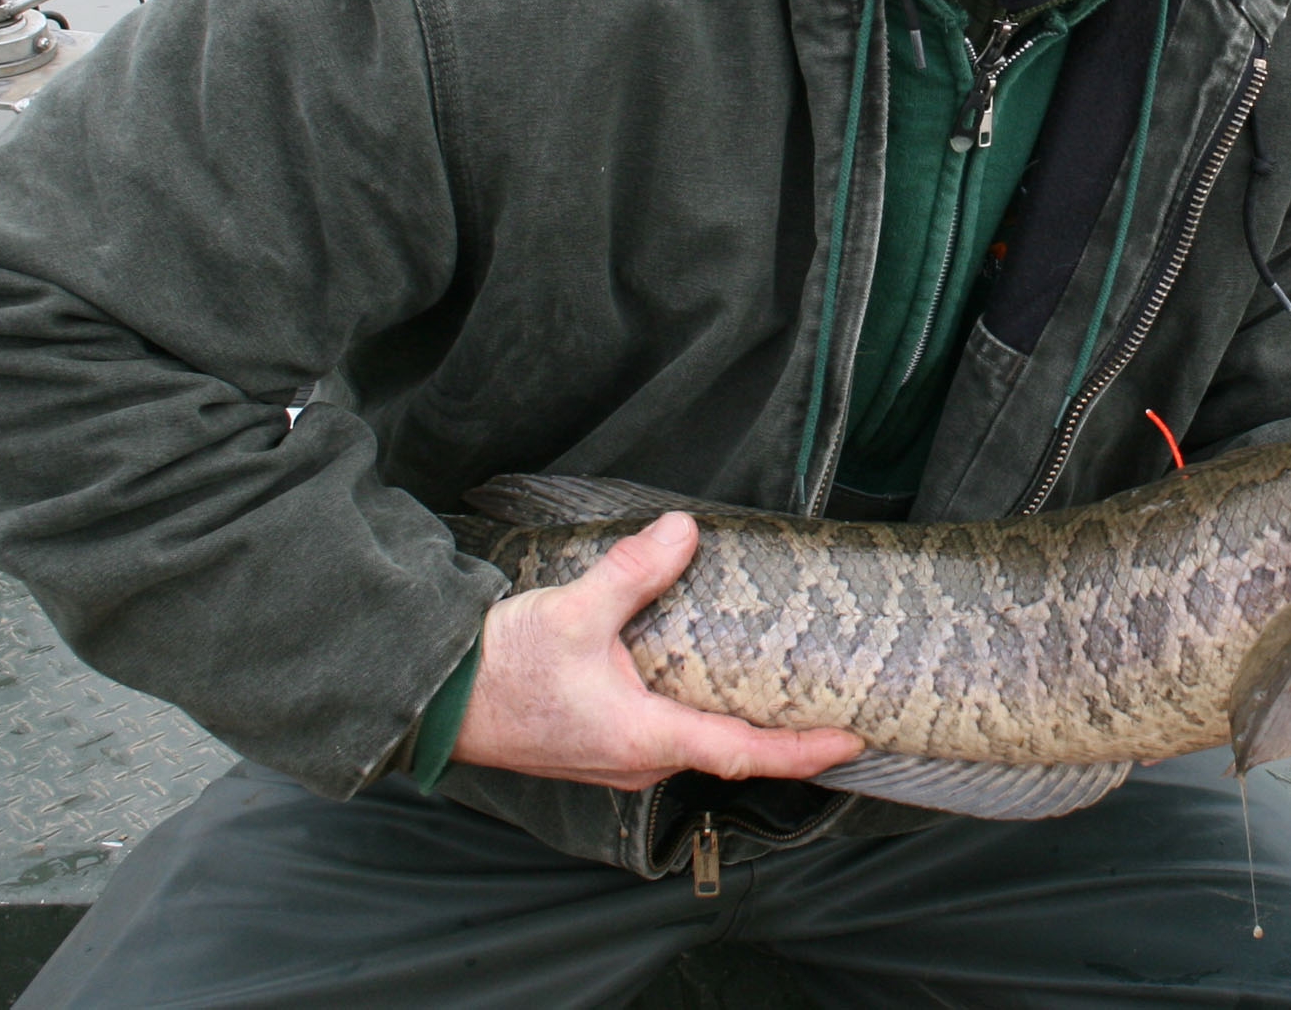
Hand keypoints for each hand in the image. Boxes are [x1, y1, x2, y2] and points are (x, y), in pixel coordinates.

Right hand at [451, 512, 863, 789]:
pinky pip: (666, 732)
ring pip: (697, 740)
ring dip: (739, 717)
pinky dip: (701, 709)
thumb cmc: (501, 671)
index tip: (854, 738)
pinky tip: (708, 673)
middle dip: (783, 730)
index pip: (745, 753)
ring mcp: (619, 757)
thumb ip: (635, 572)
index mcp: (646, 738)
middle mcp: (640, 760)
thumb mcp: (574, 612)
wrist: (437, 702)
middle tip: (832, 697)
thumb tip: (685, 531)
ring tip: (783, 682)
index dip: (805, 748)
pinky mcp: (600, 742)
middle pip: (730, 750)